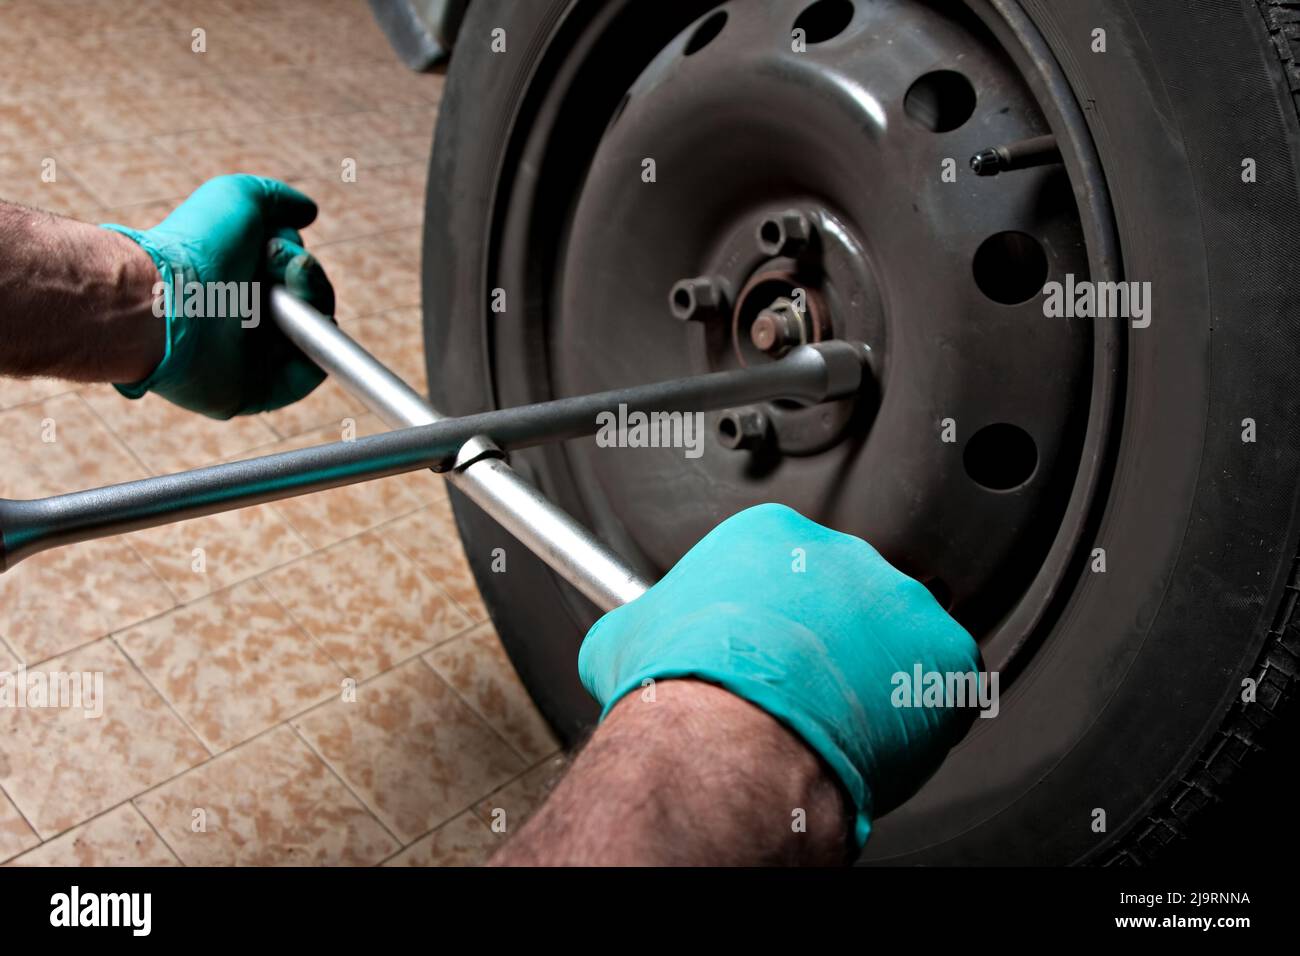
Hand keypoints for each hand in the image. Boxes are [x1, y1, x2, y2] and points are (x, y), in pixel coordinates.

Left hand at [103, 174, 335, 419]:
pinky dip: (319, 355)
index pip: (291, 276)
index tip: (280, 247)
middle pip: (307, 303)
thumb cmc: (197, 247)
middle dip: (310, 282)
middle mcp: (244, 318)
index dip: (299, 261)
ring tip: (288, 295)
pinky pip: (306, 376)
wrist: (166, 301)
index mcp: (236, 281)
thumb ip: (278, 198)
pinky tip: (307, 331)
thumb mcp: (239, 197)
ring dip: (316, 309)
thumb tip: (310, 213)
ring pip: (311, 335)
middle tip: (287, 269)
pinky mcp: (257, 391)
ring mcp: (252, 357)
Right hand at [578, 503, 981, 847]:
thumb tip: (632, 635)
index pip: (783, 567)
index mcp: (771, 535)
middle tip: (796, 688)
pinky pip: (942, 682)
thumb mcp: (629, 635)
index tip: (763, 647)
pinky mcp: (943, 655)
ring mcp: (896, 602)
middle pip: (843, 598)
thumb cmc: (681, 690)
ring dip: (871, 675)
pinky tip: (874, 735)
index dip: (772, 618)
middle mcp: (840, 554)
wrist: (722, 742)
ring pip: (895, 638)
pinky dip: (917, 712)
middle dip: (826, 642)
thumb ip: (645, 619)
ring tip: (833, 720)